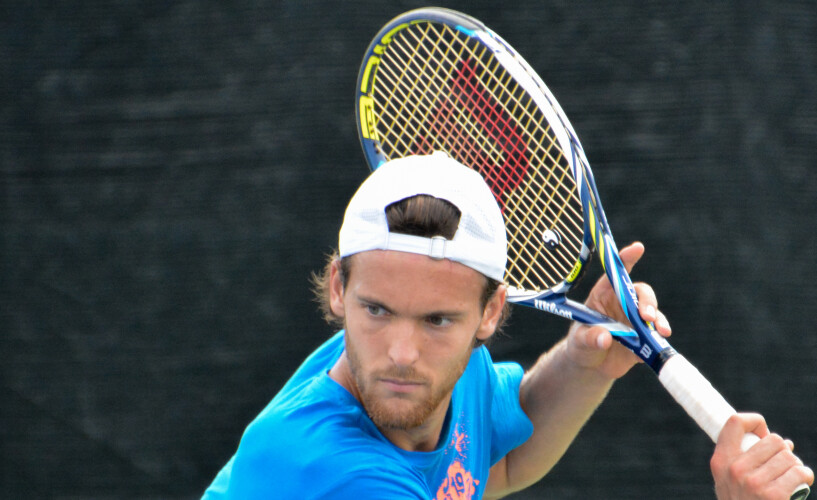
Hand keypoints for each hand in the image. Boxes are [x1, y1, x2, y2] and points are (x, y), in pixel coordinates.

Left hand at [564, 242, 671, 378]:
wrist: (590, 366)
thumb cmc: (581, 344)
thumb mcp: (579, 341)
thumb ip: (590, 337)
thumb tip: (605, 338)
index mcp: (604, 295)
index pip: (616, 274)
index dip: (626, 259)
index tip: (637, 248)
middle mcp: (623, 304)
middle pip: (641, 293)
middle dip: (647, 302)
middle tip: (646, 316)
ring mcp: (635, 321)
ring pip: (653, 314)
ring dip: (659, 320)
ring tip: (661, 331)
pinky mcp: (645, 338)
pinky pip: (655, 337)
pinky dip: (657, 341)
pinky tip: (653, 348)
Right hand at [711, 413, 813, 499]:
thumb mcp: (729, 482)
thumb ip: (742, 461)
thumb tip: (783, 442)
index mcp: (720, 461)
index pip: (735, 422)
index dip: (755, 422)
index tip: (763, 434)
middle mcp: (734, 469)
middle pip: (772, 439)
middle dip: (783, 450)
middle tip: (782, 464)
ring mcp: (754, 483)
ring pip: (789, 456)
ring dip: (796, 465)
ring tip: (792, 475)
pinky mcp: (774, 495)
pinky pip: (799, 472)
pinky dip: (805, 476)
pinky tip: (802, 481)